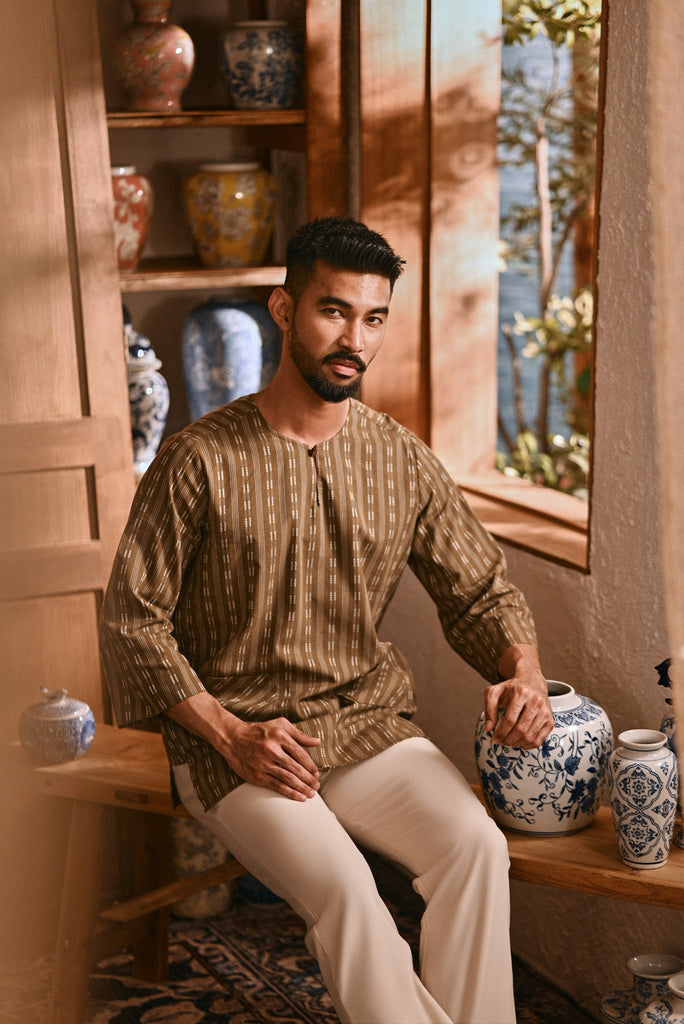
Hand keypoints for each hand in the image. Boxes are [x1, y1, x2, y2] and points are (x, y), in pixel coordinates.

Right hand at [165, 692, 320, 800]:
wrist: (233, 738)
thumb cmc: (259, 730)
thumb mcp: (279, 725)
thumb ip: (299, 734)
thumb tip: (317, 742)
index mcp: (279, 736)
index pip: (300, 753)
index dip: (310, 765)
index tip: (317, 773)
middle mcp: (272, 749)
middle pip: (295, 767)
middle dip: (308, 779)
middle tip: (317, 786)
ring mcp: (264, 763)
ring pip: (288, 778)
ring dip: (302, 788)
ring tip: (311, 793)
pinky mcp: (257, 775)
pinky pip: (277, 785)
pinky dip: (290, 792)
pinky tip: (299, 797)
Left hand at [483, 644, 553, 748]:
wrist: (531, 680)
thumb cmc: (511, 688)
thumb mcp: (495, 692)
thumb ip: (489, 708)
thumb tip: (489, 728)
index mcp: (521, 693)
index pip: (510, 720)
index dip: (501, 733)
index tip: (494, 739)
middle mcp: (535, 701)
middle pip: (521, 729)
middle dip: (508, 740)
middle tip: (501, 742)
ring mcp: (545, 711)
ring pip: (530, 736)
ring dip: (517, 743)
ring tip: (509, 742)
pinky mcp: (550, 719)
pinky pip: (540, 739)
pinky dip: (529, 745)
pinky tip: (521, 744)